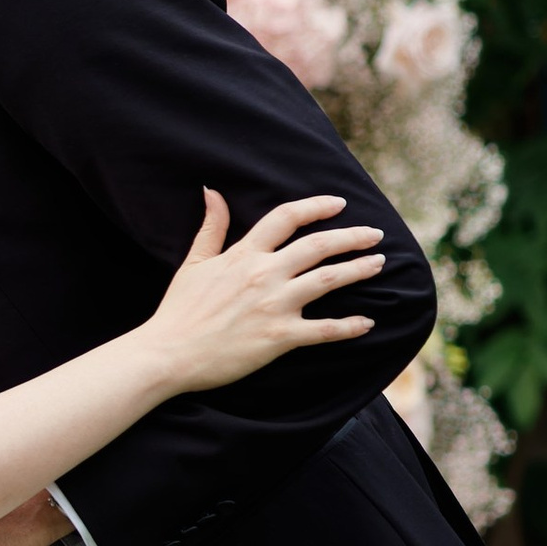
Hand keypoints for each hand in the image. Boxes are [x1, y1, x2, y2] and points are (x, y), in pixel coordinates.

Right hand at [146, 190, 385, 389]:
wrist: (168, 353)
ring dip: (358, 269)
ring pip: (328, 280)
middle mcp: (264, 274)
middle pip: (318, 246)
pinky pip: (324, 330)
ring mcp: (274, 305)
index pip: (286, 218)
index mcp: (244, 254)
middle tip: (375, 235)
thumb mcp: (194, 262)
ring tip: (378, 263)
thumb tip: (212, 192)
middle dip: (352, 237)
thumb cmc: (179, 310)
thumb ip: (211, 227)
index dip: (316, 206)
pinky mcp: (279, 337)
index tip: (339, 204)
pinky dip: (349, 326)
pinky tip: (368, 322)